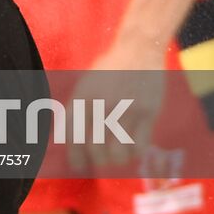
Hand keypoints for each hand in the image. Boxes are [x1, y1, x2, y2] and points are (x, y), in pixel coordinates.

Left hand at [67, 42, 166, 174]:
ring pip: (118, 151)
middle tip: (102, 160)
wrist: (138, 49)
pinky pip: (140, 145)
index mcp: (83, 97)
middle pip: (95, 148)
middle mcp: (102, 105)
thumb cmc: (109, 68)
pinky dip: (135, 152)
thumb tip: (66, 135)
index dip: (75, 155)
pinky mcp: (147, 113)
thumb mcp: (86, 83)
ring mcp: (125, 110)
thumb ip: (77, 107)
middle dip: (98, 160)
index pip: (73, 136)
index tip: (78, 165)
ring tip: (118, 155)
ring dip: (117, 159)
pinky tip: (134, 147)